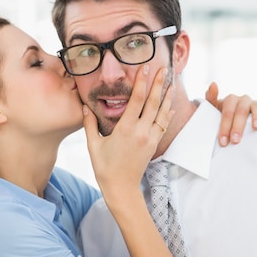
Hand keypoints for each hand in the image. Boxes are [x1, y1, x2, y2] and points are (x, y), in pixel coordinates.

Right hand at [84, 66, 172, 203]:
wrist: (122, 188)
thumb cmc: (105, 167)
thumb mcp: (93, 145)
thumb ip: (89, 124)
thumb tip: (84, 106)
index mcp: (126, 129)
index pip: (136, 99)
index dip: (141, 82)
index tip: (145, 68)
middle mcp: (141, 131)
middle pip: (153, 102)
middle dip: (158, 84)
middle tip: (163, 69)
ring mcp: (150, 138)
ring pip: (162, 113)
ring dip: (166, 96)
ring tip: (171, 82)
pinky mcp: (154, 144)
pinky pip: (163, 125)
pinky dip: (167, 114)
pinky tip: (170, 105)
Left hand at [205, 82, 256, 145]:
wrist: (230, 118)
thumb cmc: (220, 114)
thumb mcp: (212, 108)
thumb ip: (210, 98)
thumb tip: (213, 84)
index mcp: (230, 100)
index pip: (228, 112)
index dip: (225, 125)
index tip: (223, 140)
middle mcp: (243, 100)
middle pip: (241, 111)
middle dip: (238, 127)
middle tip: (235, 140)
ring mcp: (253, 104)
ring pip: (256, 107)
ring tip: (256, 128)